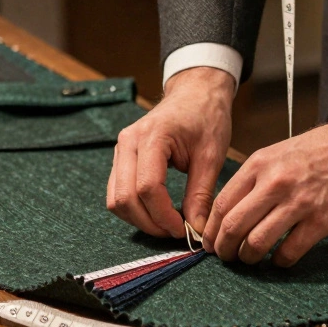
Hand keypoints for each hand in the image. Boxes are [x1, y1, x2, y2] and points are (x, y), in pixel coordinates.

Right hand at [107, 67, 234, 237]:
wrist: (195, 94)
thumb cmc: (206, 117)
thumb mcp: (211, 156)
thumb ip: (201, 194)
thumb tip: (196, 230)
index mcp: (152, 137)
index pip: (147, 187)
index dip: (163, 216)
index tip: (184, 229)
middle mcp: (128, 143)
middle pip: (125, 198)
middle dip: (150, 223)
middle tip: (176, 232)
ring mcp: (121, 150)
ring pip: (116, 199)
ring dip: (139, 219)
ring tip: (168, 224)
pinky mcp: (121, 158)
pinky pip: (117, 192)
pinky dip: (134, 209)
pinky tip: (158, 212)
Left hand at [203, 104, 327, 266]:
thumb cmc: (323, 148)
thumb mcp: (279, 152)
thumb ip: (255, 178)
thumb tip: (231, 210)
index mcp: (260, 164)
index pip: (222, 204)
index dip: (211, 229)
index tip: (211, 242)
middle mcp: (275, 183)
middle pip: (233, 226)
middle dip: (224, 249)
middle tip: (225, 257)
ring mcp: (298, 203)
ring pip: (256, 243)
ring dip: (248, 257)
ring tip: (249, 260)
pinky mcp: (321, 221)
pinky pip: (289, 251)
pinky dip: (279, 261)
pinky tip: (279, 259)